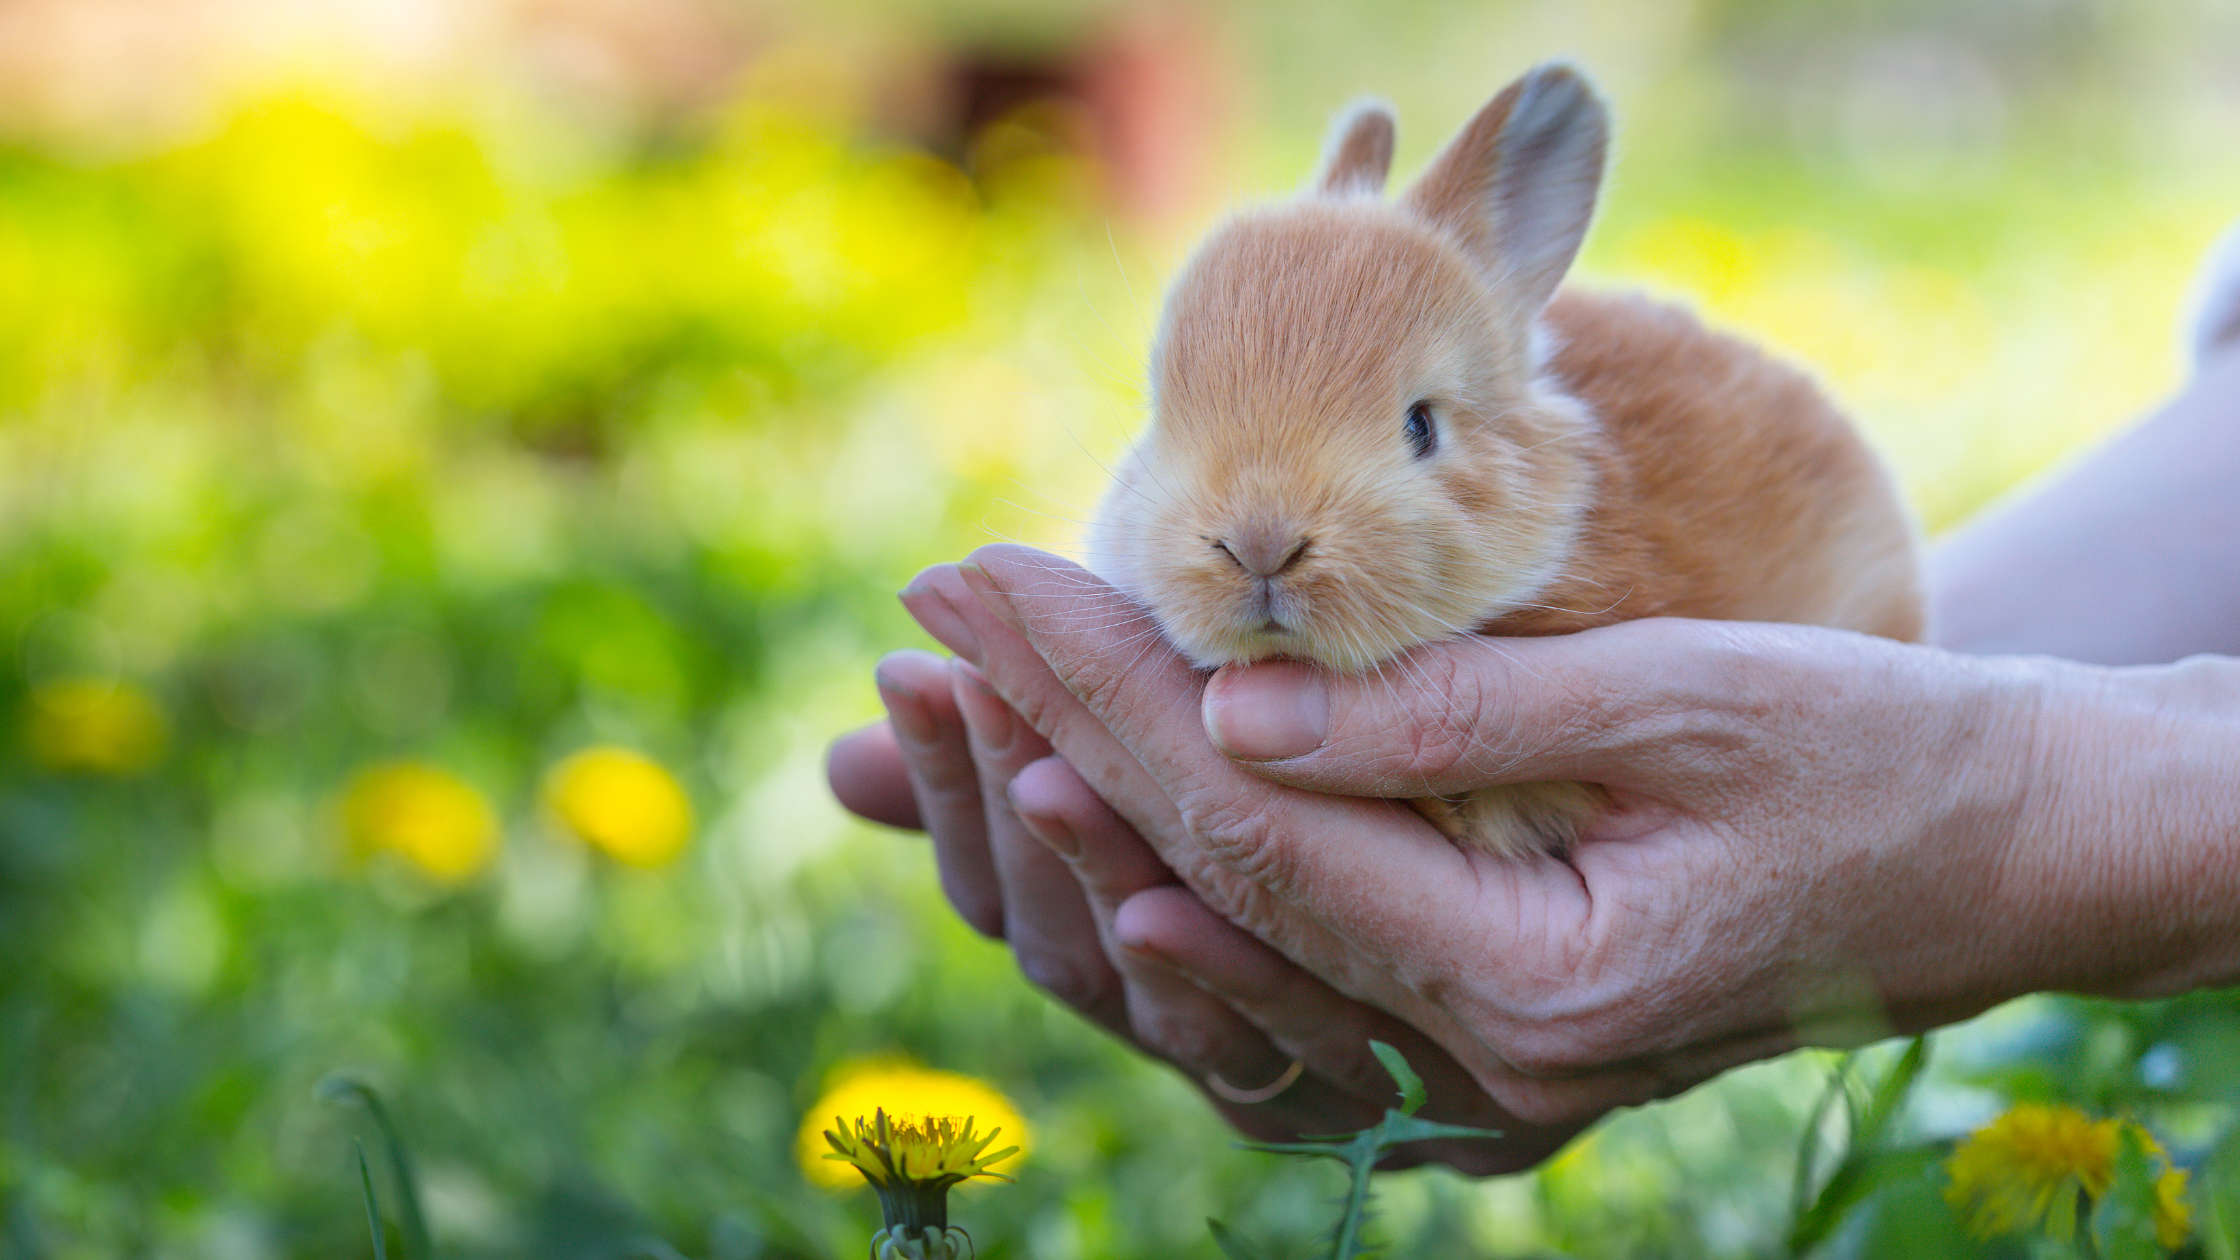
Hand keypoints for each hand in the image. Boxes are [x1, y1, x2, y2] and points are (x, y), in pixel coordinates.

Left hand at [900, 546, 2239, 1146]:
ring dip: (1077, 838)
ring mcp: (1477, 1092)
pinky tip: (1070, 844)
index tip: (985, 576)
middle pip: (1217, 906)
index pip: (1265, 837)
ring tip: (947, 718)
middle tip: (931, 620)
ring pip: (1225, 970)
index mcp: (1544, 992)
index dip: (1110, 699)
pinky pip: (1282, 1006)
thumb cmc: (1872, 755)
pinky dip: (1171, 911)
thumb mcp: (1681, 704)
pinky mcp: (1474, 1060)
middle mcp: (1489, 1078)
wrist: (1997, 854)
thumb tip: (1232, 711)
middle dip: (1056, 748)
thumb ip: (1447, 722)